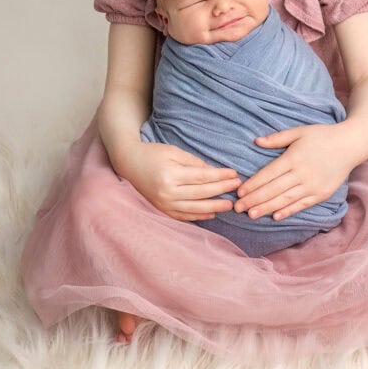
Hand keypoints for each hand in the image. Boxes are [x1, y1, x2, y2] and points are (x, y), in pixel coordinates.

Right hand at [118, 142, 240, 221]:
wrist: (129, 163)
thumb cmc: (153, 153)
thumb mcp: (173, 152)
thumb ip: (194, 162)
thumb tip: (214, 172)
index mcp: (171, 174)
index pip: (202, 177)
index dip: (220, 176)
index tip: (234, 174)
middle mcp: (167, 192)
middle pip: (201, 193)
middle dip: (222, 190)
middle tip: (238, 187)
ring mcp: (164, 203)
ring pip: (195, 208)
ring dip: (214, 207)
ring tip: (230, 205)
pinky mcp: (162, 210)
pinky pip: (183, 216)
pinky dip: (199, 216)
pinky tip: (211, 214)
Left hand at [234, 123, 356, 220]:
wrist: (351, 145)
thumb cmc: (322, 135)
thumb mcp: (299, 131)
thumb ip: (277, 138)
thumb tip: (256, 142)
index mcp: (294, 157)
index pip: (268, 174)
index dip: (253, 184)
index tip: (239, 192)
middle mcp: (302, 174)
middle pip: (273, 190)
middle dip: (254, 200)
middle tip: (238, 208)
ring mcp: (312, 186)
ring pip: (285, 200)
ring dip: (266, 208)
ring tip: (251, 215)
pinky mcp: (321, 194)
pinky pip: (301, 205)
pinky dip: (288, 211)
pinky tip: (275, 216)